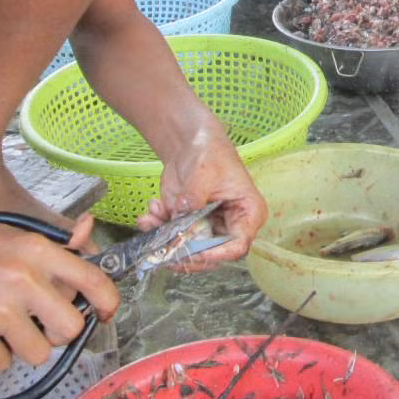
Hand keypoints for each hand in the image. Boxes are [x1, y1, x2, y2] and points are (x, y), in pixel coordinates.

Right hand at [0, 213, 118, 372]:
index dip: (107, 303)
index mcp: (37, 251)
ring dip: (24, 348)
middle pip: (70, 329)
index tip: (104, 313)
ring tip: (3, 326)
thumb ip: (52, 246)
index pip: (93, 281)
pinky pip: (2, 364)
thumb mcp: (13, 235)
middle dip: (58, 333)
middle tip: (40, 325)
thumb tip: (87, 232)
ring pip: (39, 353)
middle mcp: (23, 279)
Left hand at [141, 121, 266, 270]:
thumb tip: (180, 219)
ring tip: (151, 217)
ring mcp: (208, 227)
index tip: (190, 253)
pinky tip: (153, 209)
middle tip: (163, 243)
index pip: (237, 245)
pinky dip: (158, 228)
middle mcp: (230, 226)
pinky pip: (172, 238)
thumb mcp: (204, 172)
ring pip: (187, 249)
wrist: (191, 143)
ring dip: (164, 239)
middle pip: (210, 254)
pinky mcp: (188, 225)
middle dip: (182, 250)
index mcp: (248, 213)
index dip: (215, 255)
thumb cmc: (209, 152)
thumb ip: (194, 199)